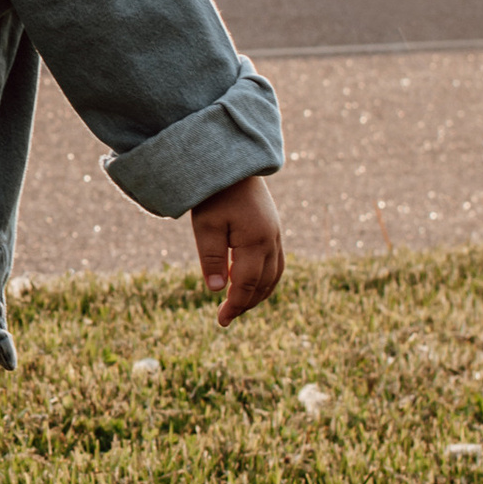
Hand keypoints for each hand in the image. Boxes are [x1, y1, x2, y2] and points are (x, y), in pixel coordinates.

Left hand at [192, 173, 283, 325]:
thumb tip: (217, 290)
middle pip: (264, 284)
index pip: (247, 284)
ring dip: (258, 294)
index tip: (221, 320)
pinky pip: (276, 263)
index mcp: (256, 240)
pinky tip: (249, 284)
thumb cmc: (215, 194)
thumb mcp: (206, 225)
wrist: (233, 163)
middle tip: (225, 317)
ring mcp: (276, 234)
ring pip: (274, 275)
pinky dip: (265, 279)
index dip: (235, 304)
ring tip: (238, 305)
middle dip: (246, 303)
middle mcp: (272, 240)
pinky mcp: (274, 230)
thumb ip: (212, 258)